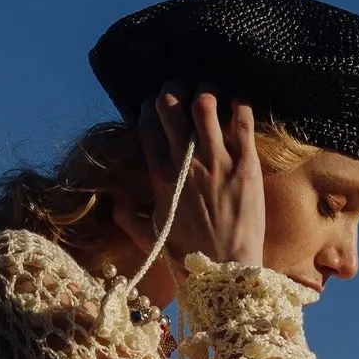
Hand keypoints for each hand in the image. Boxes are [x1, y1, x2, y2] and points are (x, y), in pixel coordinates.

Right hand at [143, 86, 265, 275]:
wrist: (225, 273)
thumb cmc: (187, 258)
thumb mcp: (150, 237)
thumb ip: (127, 218)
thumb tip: (113, 204)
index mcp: (160, 176)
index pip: (148, 124)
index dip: (151, 105)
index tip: (158, 101)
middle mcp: (185, 163)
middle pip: (172, 105)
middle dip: (176, 86)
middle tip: (185, 85)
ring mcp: (217, 162)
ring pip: (205, 104)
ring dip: (207, 87)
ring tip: (212, 86)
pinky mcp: (246, 166)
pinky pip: (241, 121)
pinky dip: (238, 103)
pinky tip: (238, 99)